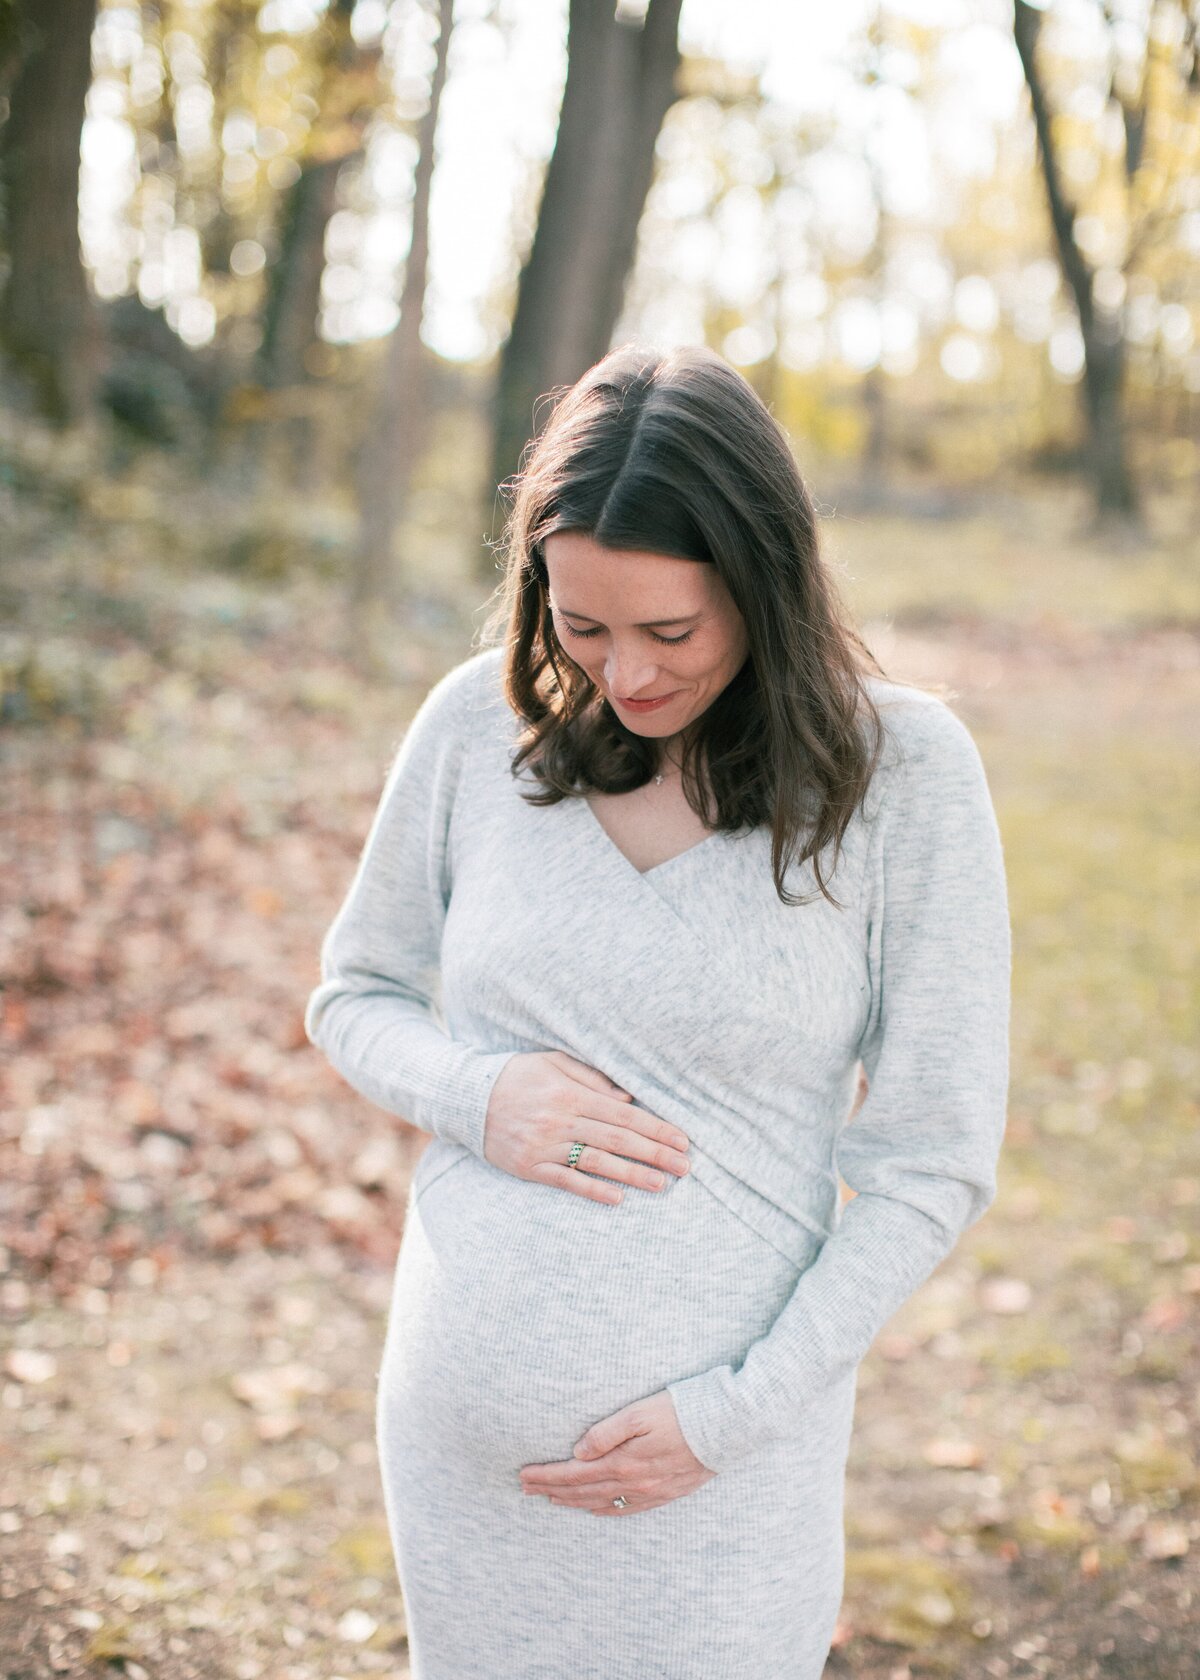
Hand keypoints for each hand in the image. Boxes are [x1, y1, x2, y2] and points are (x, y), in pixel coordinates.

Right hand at [483, 1050, 690, 1203]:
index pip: (624, 1115)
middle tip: (685, 1166)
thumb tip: (629, 1100)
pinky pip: (566, 1181)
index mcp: (570, 1093)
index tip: (682, 1139)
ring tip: (662, 1185)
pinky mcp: (530, 1167)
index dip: (656, 1128)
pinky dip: (593, 1190)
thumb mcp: (553, 1062)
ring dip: (632, 1175)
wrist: (466, 1097)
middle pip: (617, 1140)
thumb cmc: (517, 1075)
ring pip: (597, 1163)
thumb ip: (592, 1077)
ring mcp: (544, 1146)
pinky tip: (617, 1198)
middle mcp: (560, 1120)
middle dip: (655, 1154)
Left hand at [519, 1391, 715, 1514]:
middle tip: (526, 1489)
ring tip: (551, 1499)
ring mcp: (651, 1492)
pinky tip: (594, 1509)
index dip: (547, 1476)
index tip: (523, 1476)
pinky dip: (604, 1510)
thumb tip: (578, 1452)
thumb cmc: (684, 1411)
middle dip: (552, 1490)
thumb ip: (607, 1432)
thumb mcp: (641, 1412)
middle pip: (583, 1491)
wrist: (729, 1427)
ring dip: (573, 1502)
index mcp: (624, 1462)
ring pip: (602, 1503)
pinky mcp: (666, 1493)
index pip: (575, 1474)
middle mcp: (635, 1483)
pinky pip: (627, 1510)